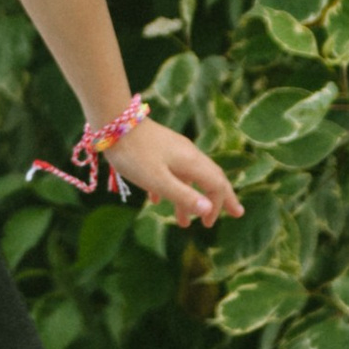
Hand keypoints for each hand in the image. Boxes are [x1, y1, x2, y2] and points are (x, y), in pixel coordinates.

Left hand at [110, 116, 241, 229]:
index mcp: (192, 162)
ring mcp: (174, 150)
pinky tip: (157, 200)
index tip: (208, 224)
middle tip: (236, 213)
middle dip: (221, 198)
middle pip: (212, 178)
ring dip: (190, 198)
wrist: (113, 123)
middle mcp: (188, 154)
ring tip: (183, 222)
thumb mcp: (158, 181)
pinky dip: (171, 187)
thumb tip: (209, 210)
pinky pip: (172, 171)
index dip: (218, 205)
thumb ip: (184, 196)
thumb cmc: (135, 155)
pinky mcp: (160, 148)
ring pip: (190, 177)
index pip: (216, 185)